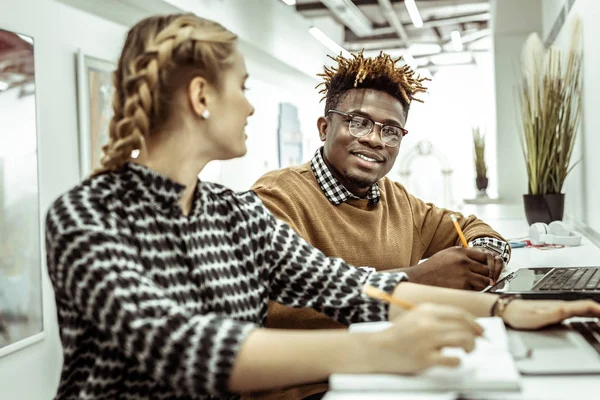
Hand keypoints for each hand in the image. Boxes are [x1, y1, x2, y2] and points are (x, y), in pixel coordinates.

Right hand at [366, 303, 481, 373]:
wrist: (378, 348)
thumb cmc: (398, 334)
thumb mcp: (416, 316)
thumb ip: (437, 316)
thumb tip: (463, 323)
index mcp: (427, 311)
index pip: (459, 314)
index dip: (474, 323)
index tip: (480, 330)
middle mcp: (428, 323)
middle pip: (464, 326)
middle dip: (476, 335)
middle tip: (476, 342)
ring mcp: (426, 340)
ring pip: (462, 340)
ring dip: (470, 347)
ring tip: (466, 351)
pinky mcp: (424, 358)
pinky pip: (452, 360)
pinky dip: (458, 361)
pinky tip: (454, 360)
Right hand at [405, 247, 494, 290]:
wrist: (421, 279)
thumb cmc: (434, 267)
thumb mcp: (448, 254)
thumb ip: (463, 255)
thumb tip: (481, 260)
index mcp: (460, 251)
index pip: (484, 256)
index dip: (485, 263)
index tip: (482, 269)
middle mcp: (464, 261)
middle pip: (486, 269)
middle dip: (483, 275)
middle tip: (476, 278)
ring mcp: (464, 273)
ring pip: (485, 280)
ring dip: (480, 284)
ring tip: (471, 284)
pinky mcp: (463, 285)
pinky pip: (477, 289)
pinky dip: (473, 291)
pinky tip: (464, 288)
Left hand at [502, 299, 599, 329]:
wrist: (505, 310)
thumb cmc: (519, 315)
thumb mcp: (538, 317)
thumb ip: (554, 313)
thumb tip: (569, 309)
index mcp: (559, 306)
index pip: (585, 307)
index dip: (599, 310)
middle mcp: (559, 305)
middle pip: (585, 307)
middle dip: (599, 310)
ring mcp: (556, 308)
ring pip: (580, 308)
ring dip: (594, 311)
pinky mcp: (552, 311)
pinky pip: (573, 311)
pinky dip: (584, 313)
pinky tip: (585, 316)